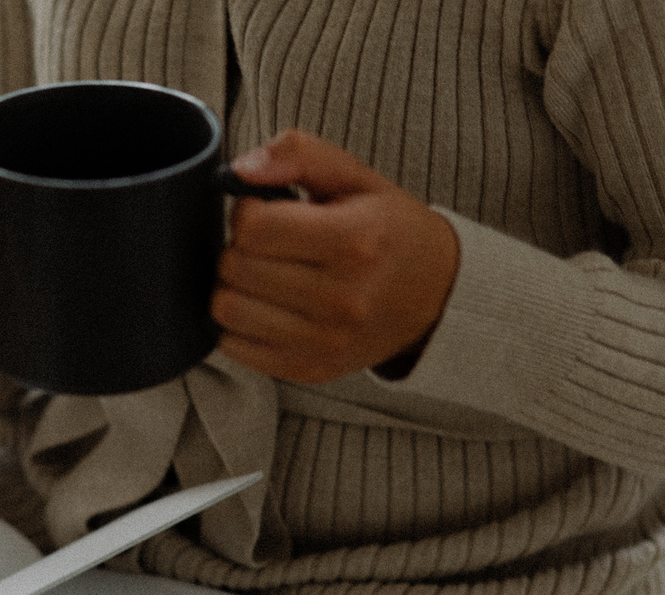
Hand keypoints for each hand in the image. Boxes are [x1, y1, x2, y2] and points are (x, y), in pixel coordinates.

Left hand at [212, 129, 458, 383]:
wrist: (436, 296)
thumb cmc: (390, 231)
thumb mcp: (356, 177)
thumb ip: (298, 155)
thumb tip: (239, 171)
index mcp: (354, 241)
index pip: (254, 228)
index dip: (247, 212)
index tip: (265, 211)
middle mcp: (340, 298)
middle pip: (236, 267)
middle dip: (239, 248)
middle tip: (266, 245)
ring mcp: (324, 340)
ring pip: (228, 309)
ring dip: (233, 287)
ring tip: (262, 275)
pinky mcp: (309, 369)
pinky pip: (235, 348)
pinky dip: (237, 325)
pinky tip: (264, 307)